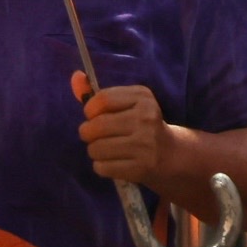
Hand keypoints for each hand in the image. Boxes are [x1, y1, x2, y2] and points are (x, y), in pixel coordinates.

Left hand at [73, 72, 178, 187]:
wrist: (171, 154)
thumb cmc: (142, 125)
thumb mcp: (127, 104)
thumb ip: (99, 94)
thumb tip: (75, 77)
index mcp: (143, 98)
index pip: (102, 100)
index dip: (90, 110)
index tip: (94, 116)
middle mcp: (146, 119)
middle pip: (97, 126)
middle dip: (88, 132)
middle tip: (94, 136)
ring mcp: (144, 145)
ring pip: (96, 148)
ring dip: (94, 151)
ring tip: (105, 149)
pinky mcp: (140, 168)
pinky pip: (102, 167)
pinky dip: (101, 166)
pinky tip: (112, 162)